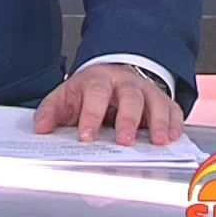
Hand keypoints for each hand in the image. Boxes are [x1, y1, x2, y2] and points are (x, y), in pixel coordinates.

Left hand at [33, 63, 183, 145]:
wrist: (112, 74)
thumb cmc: (89, 91)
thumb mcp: (66, 96)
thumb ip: (52, 111)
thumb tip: (41, 128)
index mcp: (97, 80)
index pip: (95, 95)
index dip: (91, 116)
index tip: (86, 137)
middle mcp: (125, 83)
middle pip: (129, 97)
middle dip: (128, 120)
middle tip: (125, 142)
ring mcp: (146, 91)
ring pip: (156, 102)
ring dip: (158, 122)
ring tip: (158, 142)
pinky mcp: (163, 101)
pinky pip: (173, 110)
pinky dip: (175, 124)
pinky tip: (172, 138)